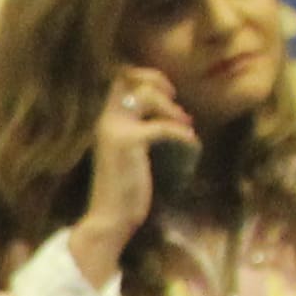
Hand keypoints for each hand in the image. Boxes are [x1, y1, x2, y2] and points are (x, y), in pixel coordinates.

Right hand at [83, 61, 192, 267]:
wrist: (110, 220)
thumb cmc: (123, 191)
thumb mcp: (129, 154)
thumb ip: (139, 130)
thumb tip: (171, 111)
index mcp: (103, 124)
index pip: (118, 82)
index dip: (142, 76)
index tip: (164, 90)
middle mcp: (105, 122)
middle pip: (130, 79)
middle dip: (157, 81)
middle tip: (175, 98)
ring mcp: (115, 131)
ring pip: (146, 96)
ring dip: (171, 108)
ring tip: (186, 124)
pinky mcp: (130, 143)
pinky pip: (164, 127)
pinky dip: (183, 134)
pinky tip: (192, 144)